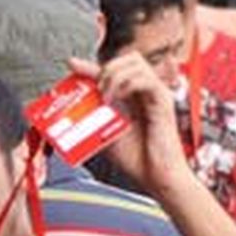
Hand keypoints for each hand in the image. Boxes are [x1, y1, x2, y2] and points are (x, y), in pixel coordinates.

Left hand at [73, 54, 188, 195]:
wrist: (156, 177)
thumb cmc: (137, 159)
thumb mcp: (105, 133)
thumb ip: (93, 117)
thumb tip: (73, 108)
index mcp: (134, 97)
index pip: (113, 71)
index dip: (91, 66)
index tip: (72, 64)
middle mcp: (146, 92)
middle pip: (129, 58)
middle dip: (106, 68)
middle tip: (96, 90)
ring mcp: (156, 94)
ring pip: (136, 63)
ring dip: (114, 75)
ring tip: (106, 97)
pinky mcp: (164, 102)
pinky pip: (146, 80)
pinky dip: (127, 84)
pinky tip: (118, 100)